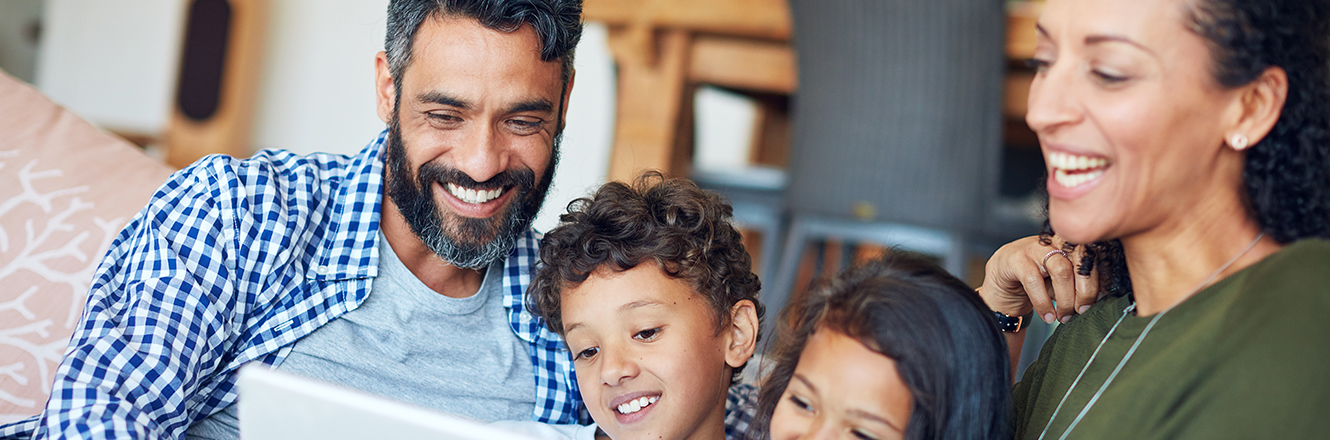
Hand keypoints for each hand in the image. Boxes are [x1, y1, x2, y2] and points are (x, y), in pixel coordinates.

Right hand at [979, 235, 1099, 323]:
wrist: (1003, 277)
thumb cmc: (1038, 279)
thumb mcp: (1062, 282)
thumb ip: (1079, 286)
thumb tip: (1102, 298)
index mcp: (1071, 245)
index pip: (1093, 259)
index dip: (1100, 282)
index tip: (1100, 303)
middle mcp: (1055, 242)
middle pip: (1081, 261)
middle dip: (1086, 291)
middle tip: (1083, 311)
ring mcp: (1035, 248)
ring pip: (1061, 270)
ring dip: (1066, 298)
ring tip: (1064, 317)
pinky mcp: (1016, 259)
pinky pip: (1034, 281)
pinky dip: (1043, 303)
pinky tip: (1047, 316)